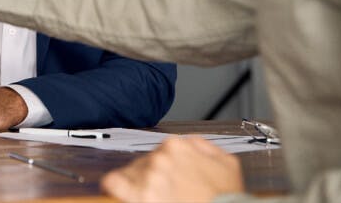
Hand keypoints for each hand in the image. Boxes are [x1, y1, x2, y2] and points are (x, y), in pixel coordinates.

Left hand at [101, 135, 242, 201]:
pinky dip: (116, 187)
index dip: (160, 170)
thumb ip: (203, 146)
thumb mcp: (227, 163)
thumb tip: (188, 143)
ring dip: (137, 186)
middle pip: (141, 165)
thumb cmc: (227, 197)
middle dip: (148, 179)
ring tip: (152, 197)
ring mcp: (149, 176)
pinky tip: (124, 194)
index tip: (165, 182)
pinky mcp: (141, 195)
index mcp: (176, 146)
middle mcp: (160, 157)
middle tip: (163, 194)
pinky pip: (113, 183)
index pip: (156, 153)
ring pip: (129, 175)